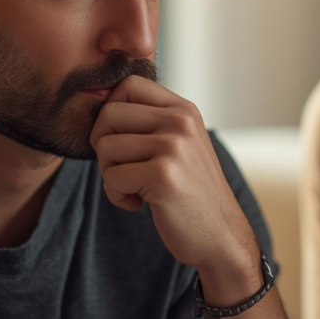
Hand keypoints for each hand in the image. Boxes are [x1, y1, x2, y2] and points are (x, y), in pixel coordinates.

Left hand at [89, 76, 257, 270]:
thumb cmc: (191, 192)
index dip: (110, 110)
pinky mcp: (163, 175)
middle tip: (120, 169)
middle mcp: (180, 121)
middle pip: (110, 113)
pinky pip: (112, 177)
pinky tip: (137, 204)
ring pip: (106, 146)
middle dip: (102, 144)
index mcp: (184, 109)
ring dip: (109, 174)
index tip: (118, 139)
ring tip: (132, 188)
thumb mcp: (180, 144)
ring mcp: (173, 146)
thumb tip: (99, 104)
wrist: (220, 236)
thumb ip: (150, 121)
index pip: (129, 84)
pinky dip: (116, 196)